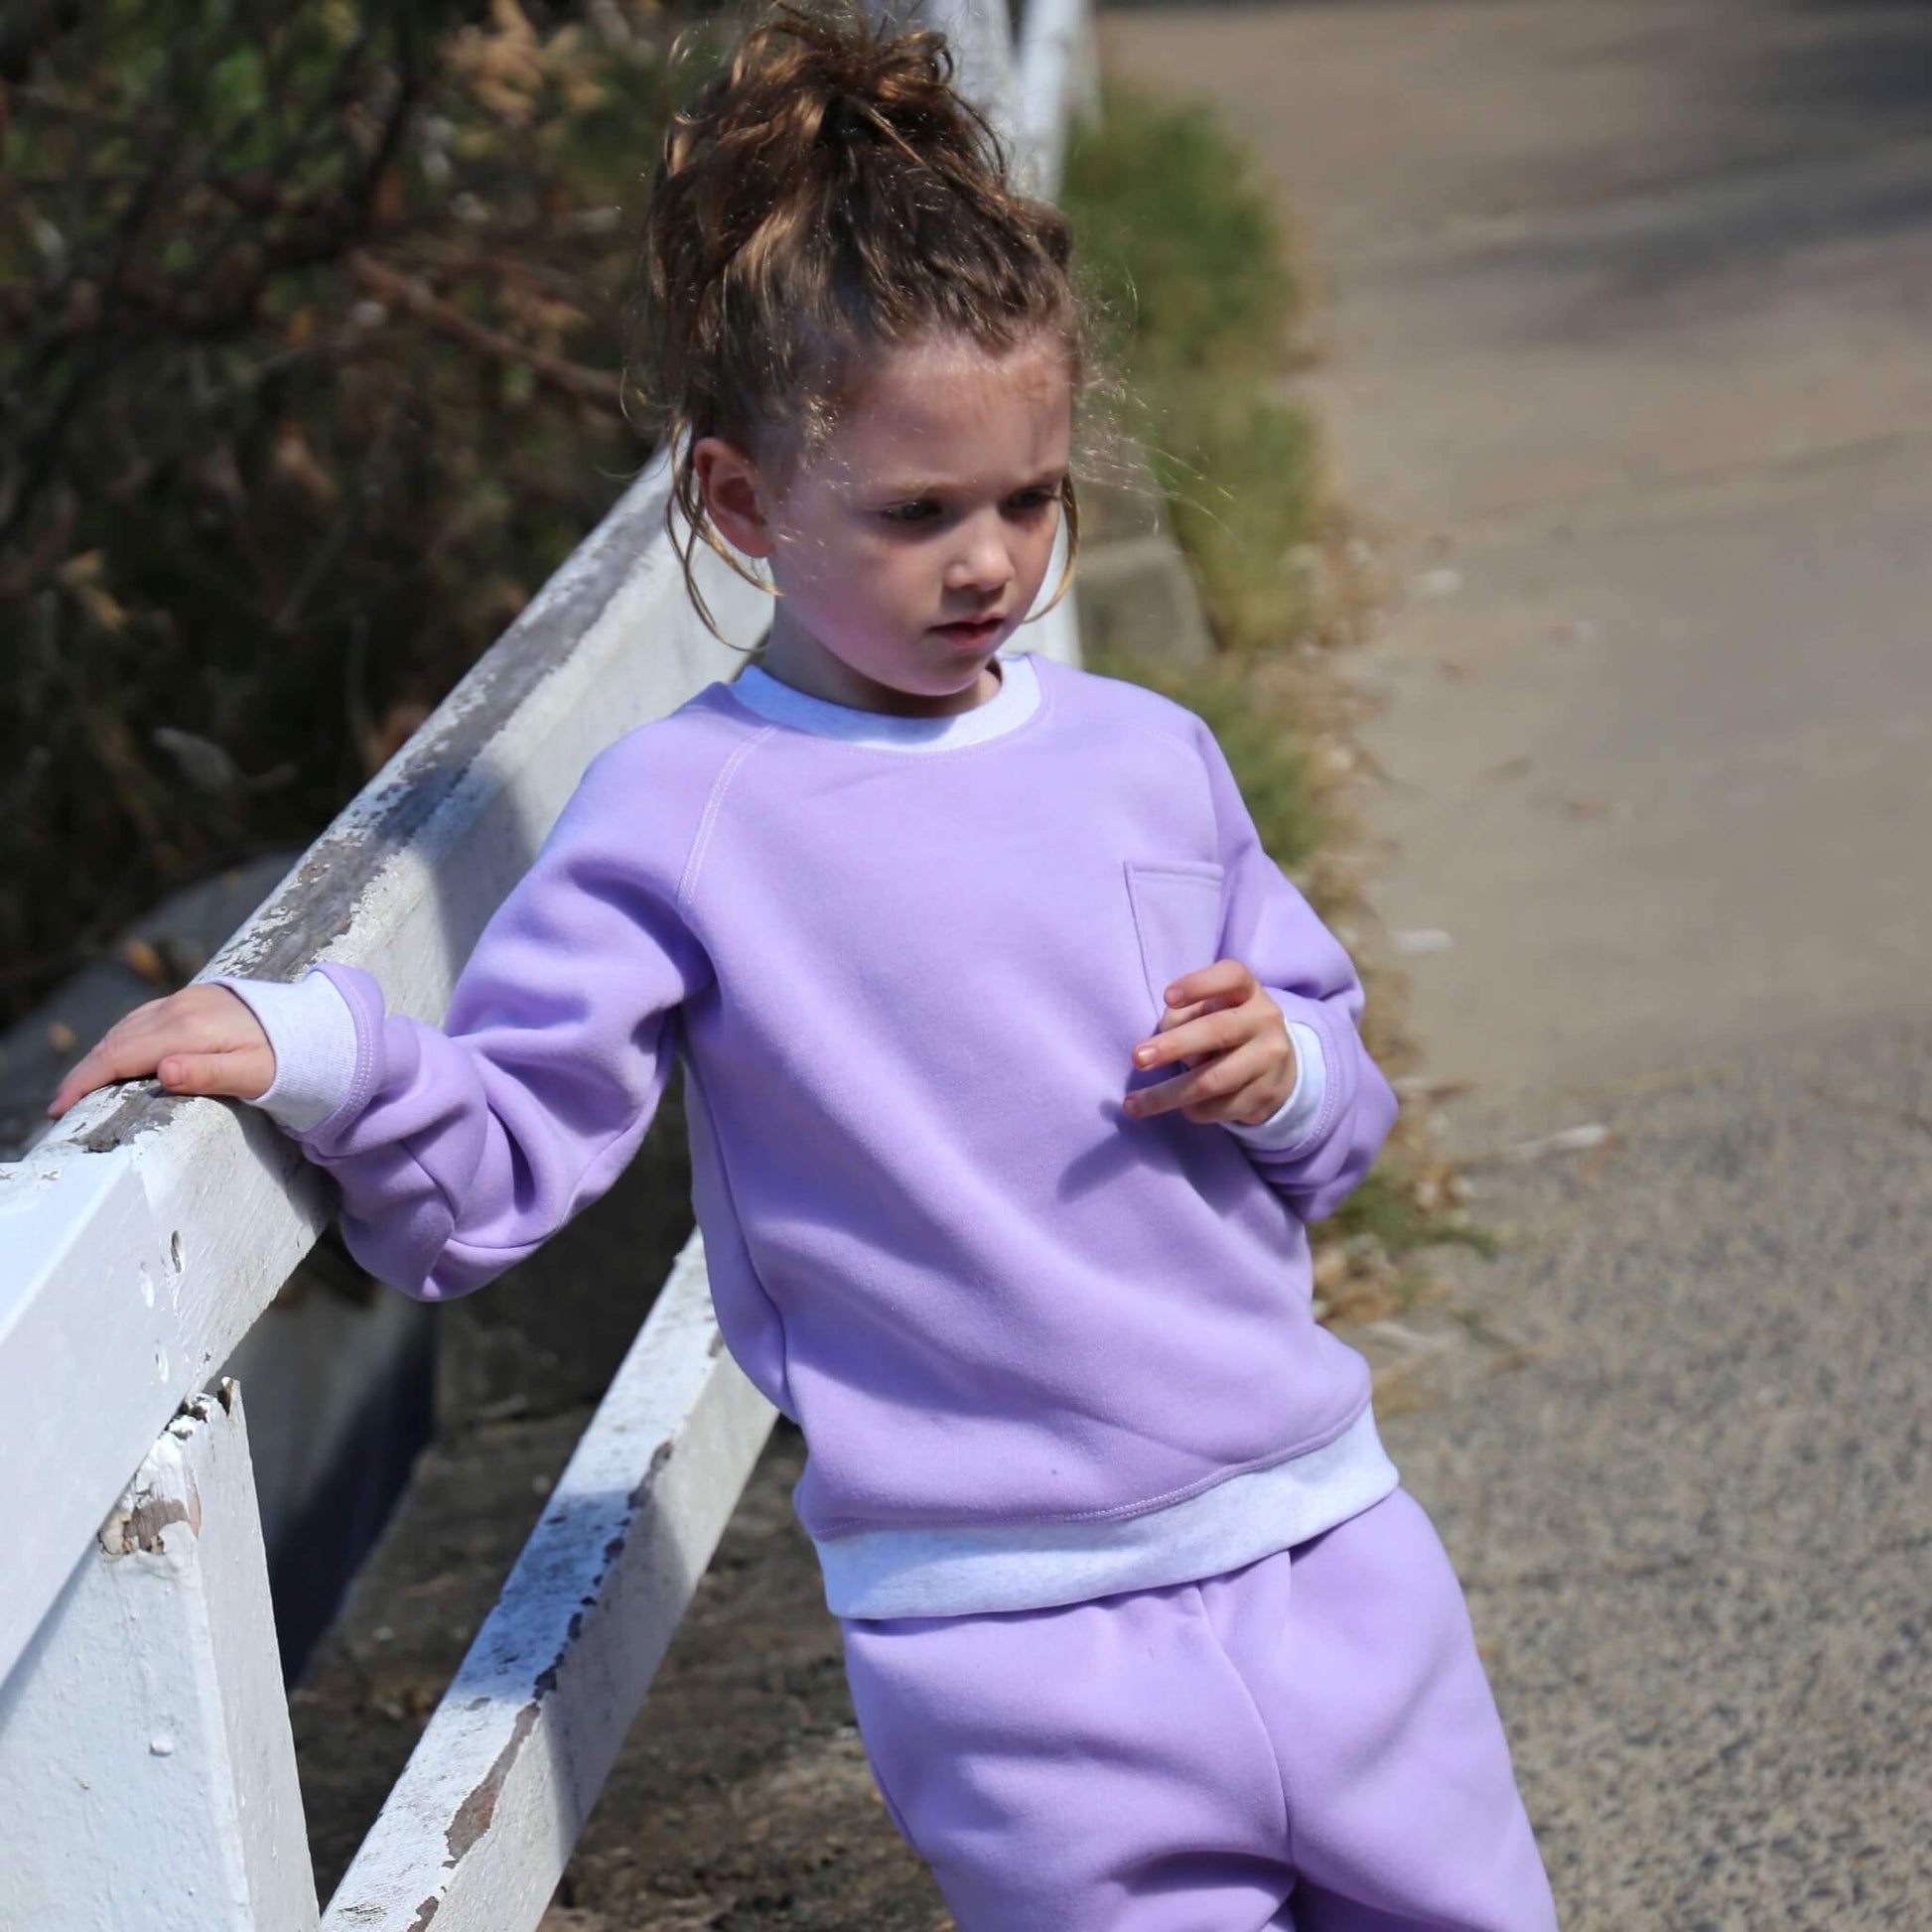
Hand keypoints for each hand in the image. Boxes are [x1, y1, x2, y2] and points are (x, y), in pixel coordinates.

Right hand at [44, 985, 274, 1121]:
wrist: (316, 1026)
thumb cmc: (287, 1059)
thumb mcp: (255, 1074)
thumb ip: (209, 1074)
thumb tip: (163, 1072)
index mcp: (191, 1028)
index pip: (122, 1055)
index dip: (87, 1081)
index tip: (60, 1108)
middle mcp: (182, 1007)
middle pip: (117, 1040)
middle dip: (85, 1073)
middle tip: (60, 1106)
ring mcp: (186, 999)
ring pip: (127, 1027)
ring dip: (100, 1056)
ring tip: (81, 1088)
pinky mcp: (193, 999)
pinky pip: (143, 1019)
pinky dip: (121, 1040)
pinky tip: (116, 1059)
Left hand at [1123, 959, 1296, 1127]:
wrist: (1276, 1068)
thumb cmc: (1224, 1028)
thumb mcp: (1208, 1010)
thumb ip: (1183, 1017)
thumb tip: (1166, 1052)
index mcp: (1248, 991)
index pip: (1231, 976)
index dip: (1199, 984)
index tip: (1166, 998)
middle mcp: (1265, 1020)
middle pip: (1217, 1030)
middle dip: (1173, 1045)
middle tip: (1137, 1059)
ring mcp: (1270, 1060)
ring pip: (1213, 1080)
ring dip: (1167, 1094)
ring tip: (1133, 1104)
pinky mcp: (1265, 1096)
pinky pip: (1218, 1108)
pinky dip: (1191, 1109)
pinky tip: (1180, 1107)